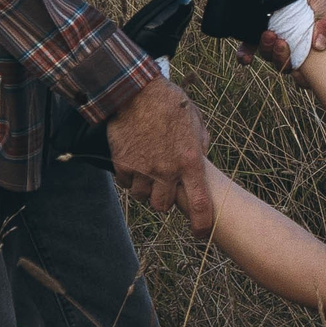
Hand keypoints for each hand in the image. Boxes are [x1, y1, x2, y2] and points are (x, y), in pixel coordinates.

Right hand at [105, 77, 213, 234]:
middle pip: (163, 207)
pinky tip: (135, 161)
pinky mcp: (123, 164)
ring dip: (146, 189)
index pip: (200, 204)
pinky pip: (127, 184)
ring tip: (149, 169)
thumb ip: (200, 146)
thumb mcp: (196, 122)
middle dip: (164, 201)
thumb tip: (201, 163)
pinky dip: (130, 178)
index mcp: (190, 161)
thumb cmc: (171, 104)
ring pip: (143, 197)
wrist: (136, 92)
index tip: (202, 234)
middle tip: (165, 185)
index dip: (202, 224)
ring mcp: (143, 169)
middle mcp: (166, 170)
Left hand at [233, 0, 325, 71]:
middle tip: (282, 41)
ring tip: (269, 33)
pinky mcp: (256, 28)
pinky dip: (246, 55)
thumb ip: (325, 22)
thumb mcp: (323, 1)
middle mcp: (290, 43)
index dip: (302, 78)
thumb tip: (319, 46)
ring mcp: (273, 37)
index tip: (300, 71)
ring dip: (268, 51)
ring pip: (268, 56)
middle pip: (284, 64)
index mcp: (309, 42)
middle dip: (282, 58)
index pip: (307, 71)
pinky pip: (248, 48)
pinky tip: (245, 57)